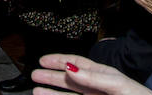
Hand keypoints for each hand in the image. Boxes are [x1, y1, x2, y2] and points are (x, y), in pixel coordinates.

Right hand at [31, 53, 151, 94]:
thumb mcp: (117, 84)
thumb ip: (94, 77)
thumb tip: (71, 68)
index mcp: (101, 74)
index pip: (76, 63)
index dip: (59, 60)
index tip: (43, 60)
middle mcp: (94, 87)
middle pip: (68, 80)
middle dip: (51, 77)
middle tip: (34, 75)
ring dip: (52, 93)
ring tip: (36, 92)